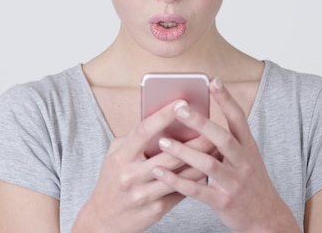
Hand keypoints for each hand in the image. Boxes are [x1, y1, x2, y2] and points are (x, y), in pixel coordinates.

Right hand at [73, 100, 214, 232]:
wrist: (103, 219)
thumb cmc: (112, 178)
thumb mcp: (116, 155)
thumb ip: (136, 139)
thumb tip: (164, 120)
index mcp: (121, 156)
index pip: (145, 131)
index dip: (164, 115)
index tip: (182, 102)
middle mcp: (132, 175)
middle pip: (170, 155)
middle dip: (195, 140)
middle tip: (213, 126)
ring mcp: (145, 194)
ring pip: (181, 175)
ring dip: (202, 160)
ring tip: (218, 147)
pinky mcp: (156, 210)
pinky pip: (182, 191)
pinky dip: (196, 179)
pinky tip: (209, 169)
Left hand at [152, 79, 300, 232]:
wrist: (267, 220)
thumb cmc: (251, 183)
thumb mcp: (247, 158)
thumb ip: (227, 141)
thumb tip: (200, 121)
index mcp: (249, 147)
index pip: (238, 118)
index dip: (226, 98)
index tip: (212, 80)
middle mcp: (244, 162)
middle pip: (222, 138)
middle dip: (200, 122)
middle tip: (179, 108)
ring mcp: (234, 182)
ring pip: (207, 163)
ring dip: (183, 152)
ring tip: (163, 142)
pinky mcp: (223, 202)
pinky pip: (197, 189)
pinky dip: (177, 181)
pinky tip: (160, 172)